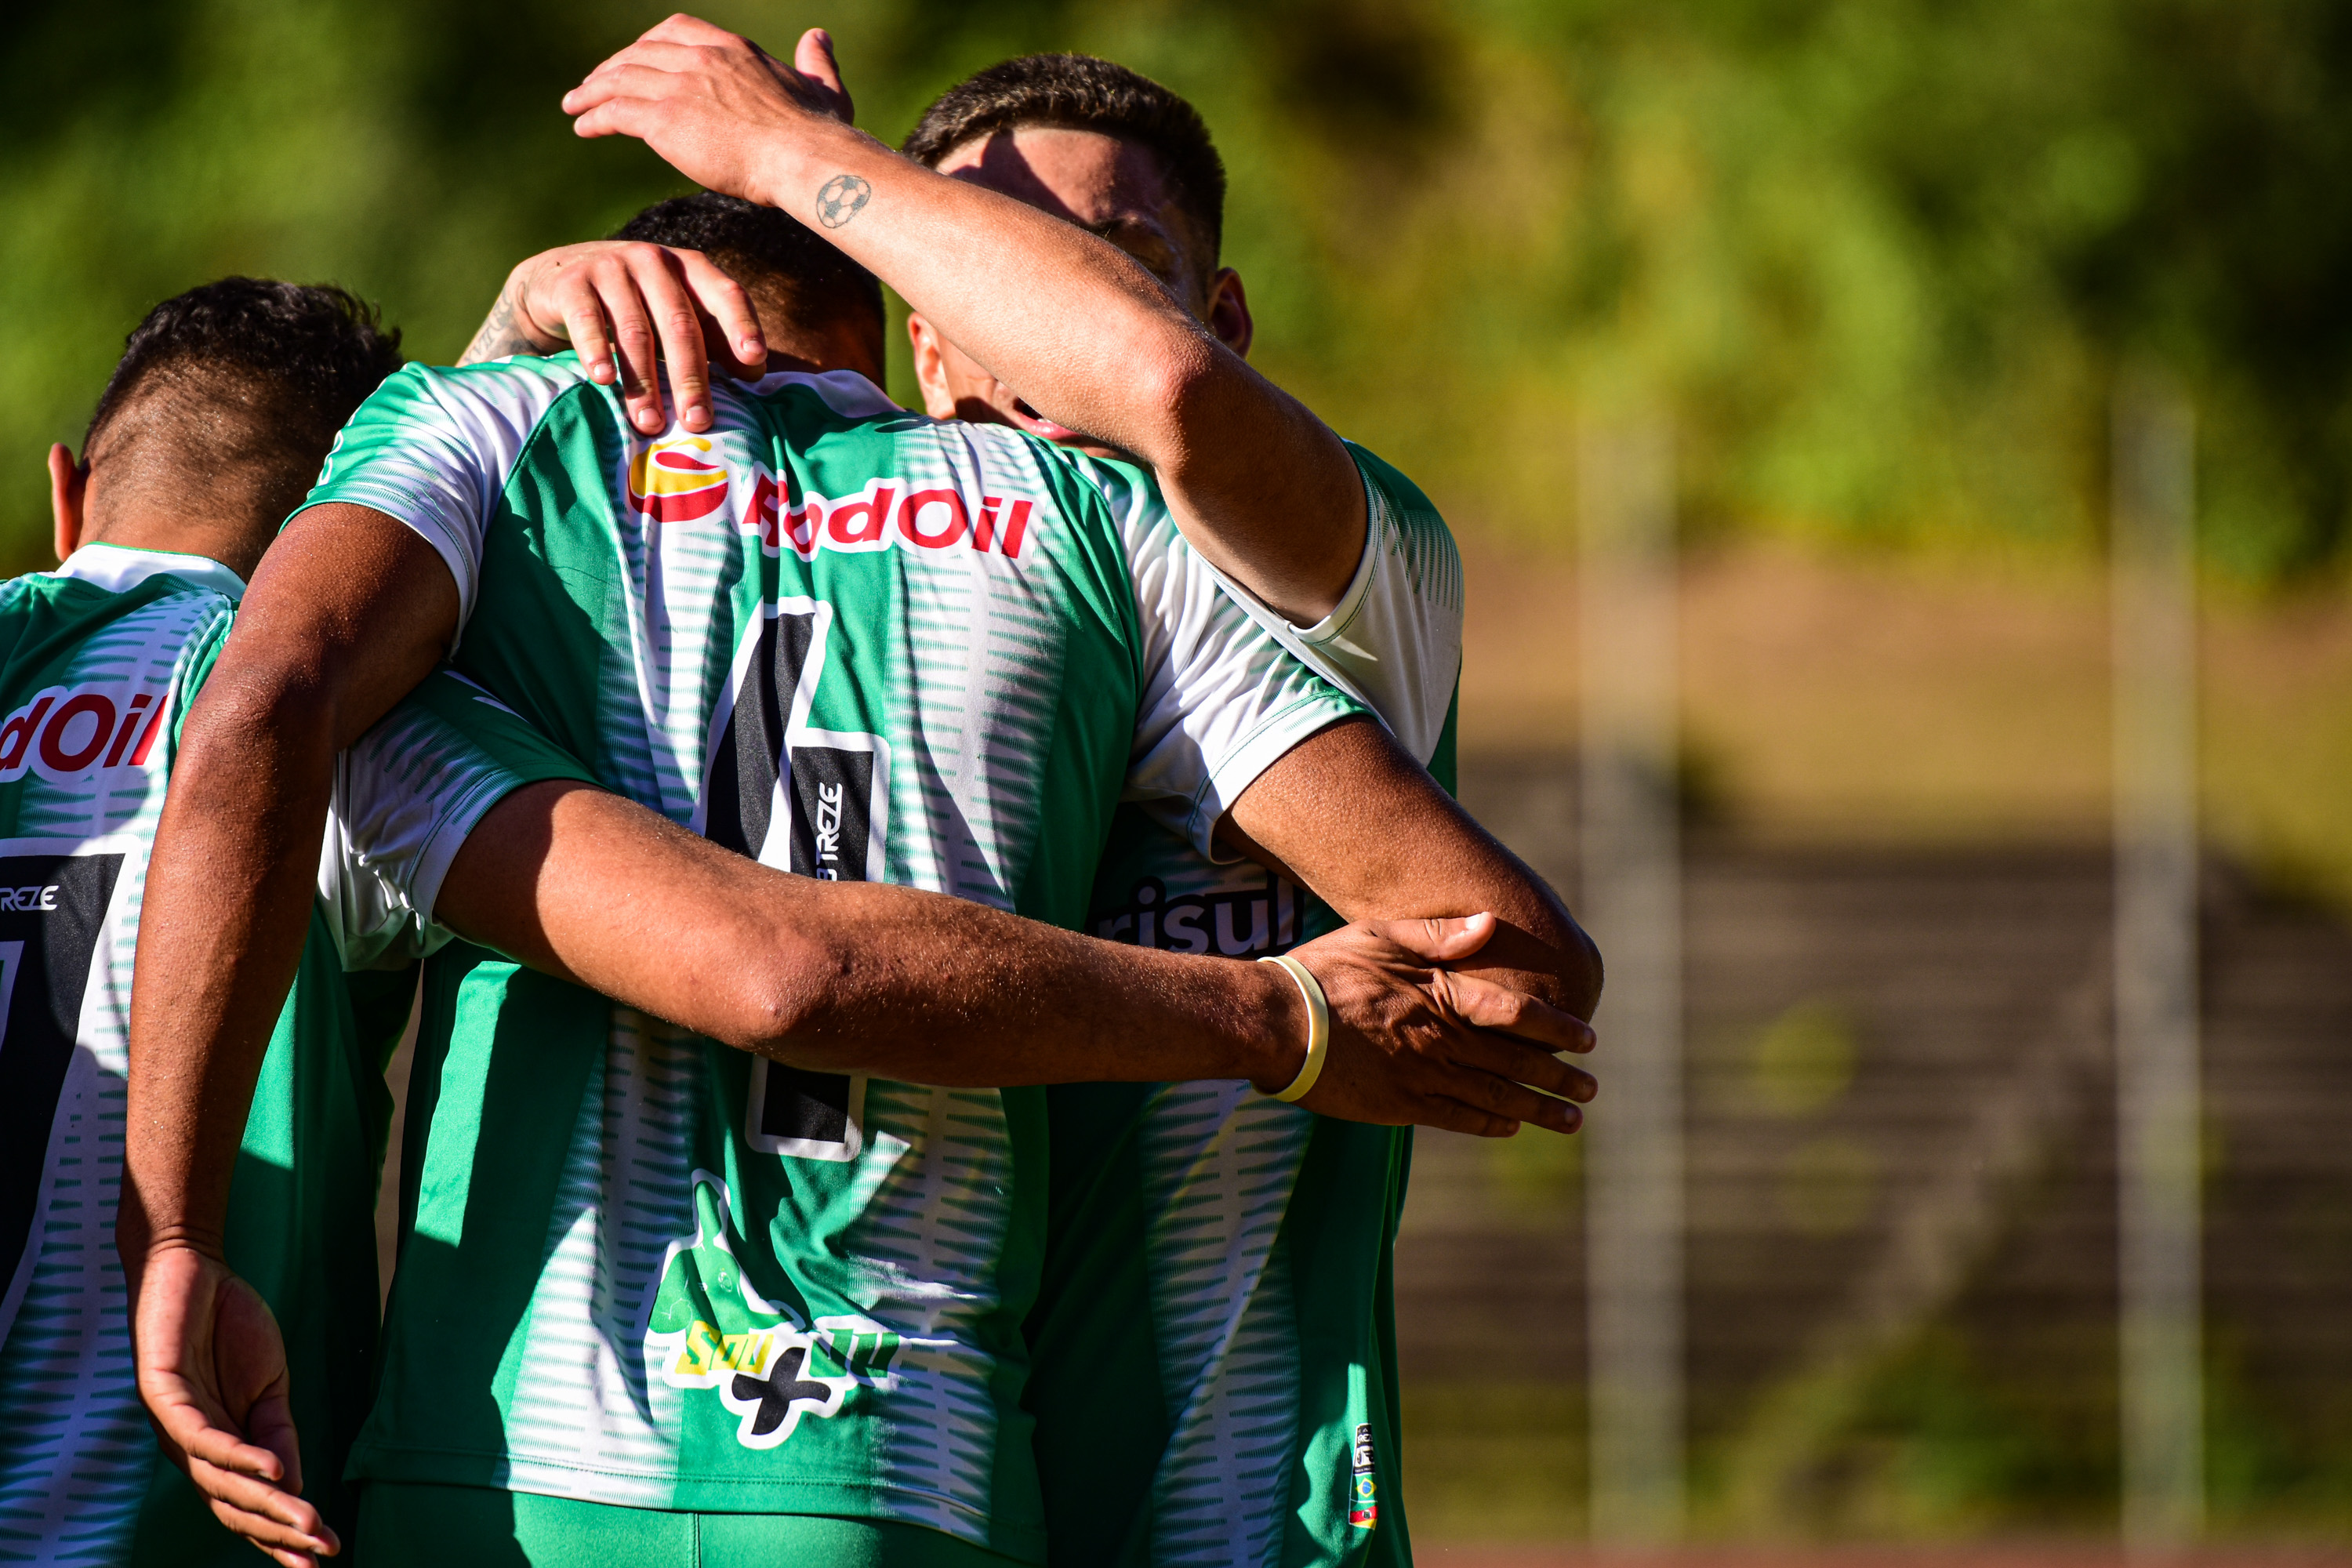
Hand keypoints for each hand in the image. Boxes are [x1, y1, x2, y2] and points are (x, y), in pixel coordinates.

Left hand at [133, 1244, 336, 1565]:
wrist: (191, 1267)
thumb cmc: (228, 1326)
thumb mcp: (269, 1387)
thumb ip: (278, 1435)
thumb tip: (294, 1489)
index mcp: (216, 1449)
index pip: (247, 1503)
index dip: (281, 1532)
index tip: (324, 1553)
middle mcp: (190, 1448)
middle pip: (232, 1505)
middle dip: (277, 1532)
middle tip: (321, 1551)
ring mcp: (174, 1424)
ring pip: (218, 1481)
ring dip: (264, 1504)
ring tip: (306, 1521)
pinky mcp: (162, 1394)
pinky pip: (202, 1436)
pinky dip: (237, 1456)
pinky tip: (272, 1467)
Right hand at [462, 242, 768, 435]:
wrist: (559, 282)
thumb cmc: (635, 308)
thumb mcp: (676, 319)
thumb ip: (715, 341)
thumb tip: (757, 377)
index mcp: (691, 269)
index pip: (726, 293)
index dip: (742, 326)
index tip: (755, 361)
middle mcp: (654, 261)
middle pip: (681, 323)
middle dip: (691, 377)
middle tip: (698, 422)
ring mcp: (611, 267)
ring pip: (635, 330)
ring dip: (644, 382)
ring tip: (650, 423)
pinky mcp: (572, 283)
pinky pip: (587, 320)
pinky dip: (596, 352)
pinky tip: (604, 380)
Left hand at [563, 17, 857, 207]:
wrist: (803, 158)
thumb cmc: (819, 134)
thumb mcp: (824, 88)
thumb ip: (817, 62)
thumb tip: (819, 38)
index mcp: (732, 49)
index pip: (674, 31)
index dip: (646, 45)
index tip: (633, 61)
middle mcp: (700, 59)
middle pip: (638, 53)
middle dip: (611, 67)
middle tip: (593, 85)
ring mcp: (680, 86)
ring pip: (619, 79)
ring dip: (591, 91)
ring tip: (575, 106)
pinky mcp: (665, 120)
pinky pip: (615, 112)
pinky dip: (595, 116)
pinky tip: (584, 128)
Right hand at [1278, 912, 1598, 1136]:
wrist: (1276, 1023)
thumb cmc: (1323, 973)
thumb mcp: (1379, 935)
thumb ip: (1437, 934)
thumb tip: (1490, 924)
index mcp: (1442, 995)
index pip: (1517, 1014)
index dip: (1557, 1028)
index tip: (1587, 1039)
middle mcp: (1442, 1040)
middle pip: (1516, 1063)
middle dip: (1559, 1079)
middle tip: (1591, 1090)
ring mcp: (1423, 1077)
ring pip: (1495, 1097)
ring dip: (1537, 1110)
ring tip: (1570, 1121)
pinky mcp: (1400, 1105)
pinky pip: (1458, 1118)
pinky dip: (1490, 1123)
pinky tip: (1510, 1126)